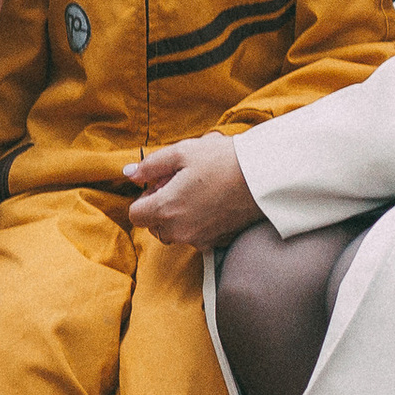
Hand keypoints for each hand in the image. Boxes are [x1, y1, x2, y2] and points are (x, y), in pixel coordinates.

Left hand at [125, 133, 262, 247]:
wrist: (264, 178)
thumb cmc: (222, 161)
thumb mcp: (181, 152)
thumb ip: (151, 165)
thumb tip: (129, 172)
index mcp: (166, 209)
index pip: (135, 215)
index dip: (144, 197)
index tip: (160, 183)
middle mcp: (180, 230)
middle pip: (154, 226)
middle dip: (160, 207)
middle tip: (180, 183)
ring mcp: (200, 239)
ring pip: (175, 232)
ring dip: (178, 216)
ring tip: (197, 190)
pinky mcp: (218, 241)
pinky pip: (196, 236)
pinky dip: (198, 222)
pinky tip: (212, 201)